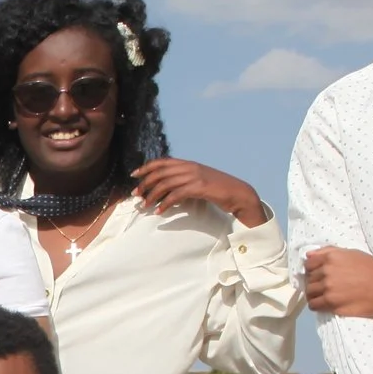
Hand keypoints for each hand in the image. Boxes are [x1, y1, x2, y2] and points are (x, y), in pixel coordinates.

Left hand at [132, 158, 267, 225]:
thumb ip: (184, 180)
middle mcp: (190, 167)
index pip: (162, 161)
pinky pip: (176, 195)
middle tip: (136, 196)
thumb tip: (167, 188)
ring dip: (152, 196)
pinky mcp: (199, 187)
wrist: (238, 193)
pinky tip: (160, 212)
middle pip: (160, 173)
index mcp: (188, 164)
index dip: (146, 167)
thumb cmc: (218, 189)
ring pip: (165, 184)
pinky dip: (165, 204)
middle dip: (145, 184)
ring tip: (145, 206)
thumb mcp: (199, 180)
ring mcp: (195, 176)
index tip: (134, 175)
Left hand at [302, 246, 372, 319]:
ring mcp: (328, 288)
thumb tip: (308, 255)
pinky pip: (314, 305)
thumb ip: (329, 252)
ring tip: (324, 296)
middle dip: (315, 283)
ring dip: (315, 295)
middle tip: (325, 287)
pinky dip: (317, 305)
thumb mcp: (353, 254)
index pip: (308, 264)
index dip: (312, 270)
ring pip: (309, 293)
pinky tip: (324, 305)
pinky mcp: (331, 303)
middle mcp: (327, 271)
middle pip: (309, 279)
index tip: (319, 275)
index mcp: (332, 257)